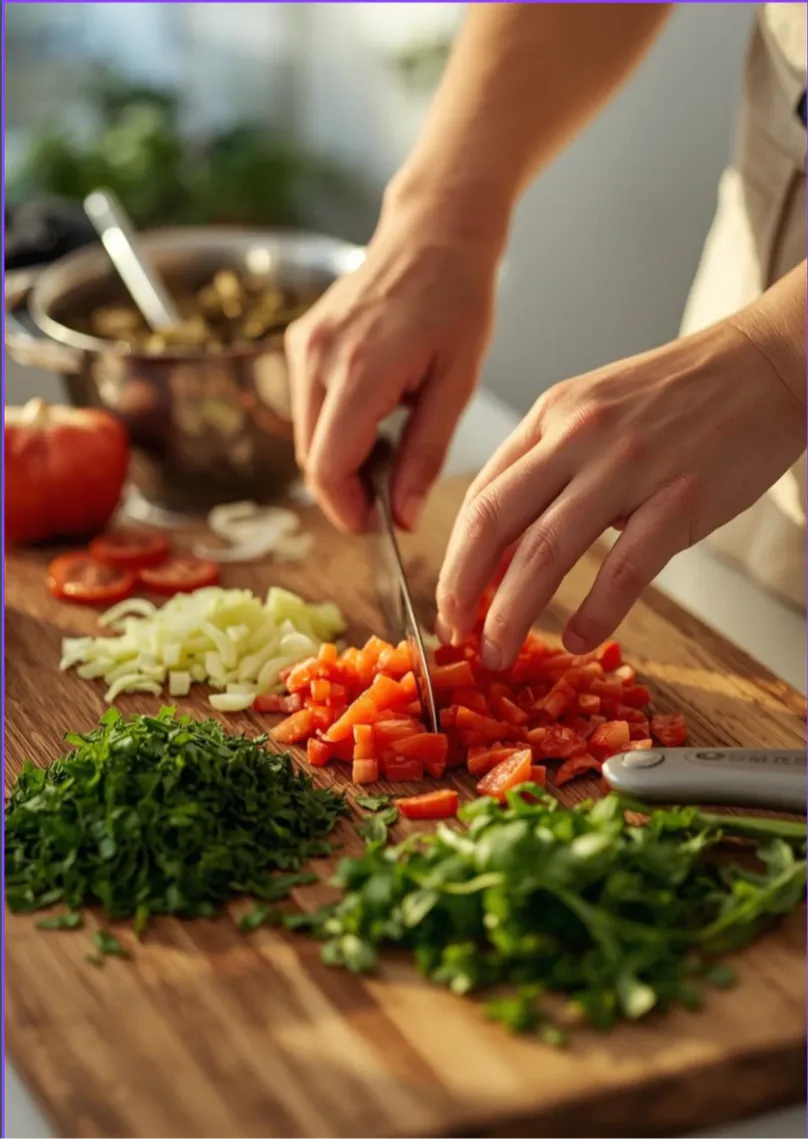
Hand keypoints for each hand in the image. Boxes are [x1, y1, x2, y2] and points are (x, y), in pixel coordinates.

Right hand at [286, 200, 499, 533]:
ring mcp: (303, 345)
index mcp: (361, 370)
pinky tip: (373, 414)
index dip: (347, 509)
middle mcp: (318, 356)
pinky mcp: (299, 339)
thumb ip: (426, 455)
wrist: (434, 232)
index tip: (376, 526)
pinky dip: (333, 427)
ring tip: (388, 448)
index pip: (328, 467)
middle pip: (311, 458)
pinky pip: (306, 406)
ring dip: (339, 459)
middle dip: (345, 490)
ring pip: (306, 436)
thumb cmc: (458, 300)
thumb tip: (405, 518)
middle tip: (390, 496)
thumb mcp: (457, 384)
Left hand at [436, 318, 805, 667]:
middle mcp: (577, 437)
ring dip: (511, 613)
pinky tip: (577, 639)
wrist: (766, 363)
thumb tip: (506, 537)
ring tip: (498, 653)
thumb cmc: (678, 393)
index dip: (455, 558)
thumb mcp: (592, 407)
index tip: (451, 600)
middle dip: (461, 589)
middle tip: (455, 634)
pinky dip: (593, 614)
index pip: (481, 495)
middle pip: (492, 523)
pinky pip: (621, 570)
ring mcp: (627, 467)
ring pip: (544, 552)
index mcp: (551, 416)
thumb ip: (546, 463)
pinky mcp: (679, 498)